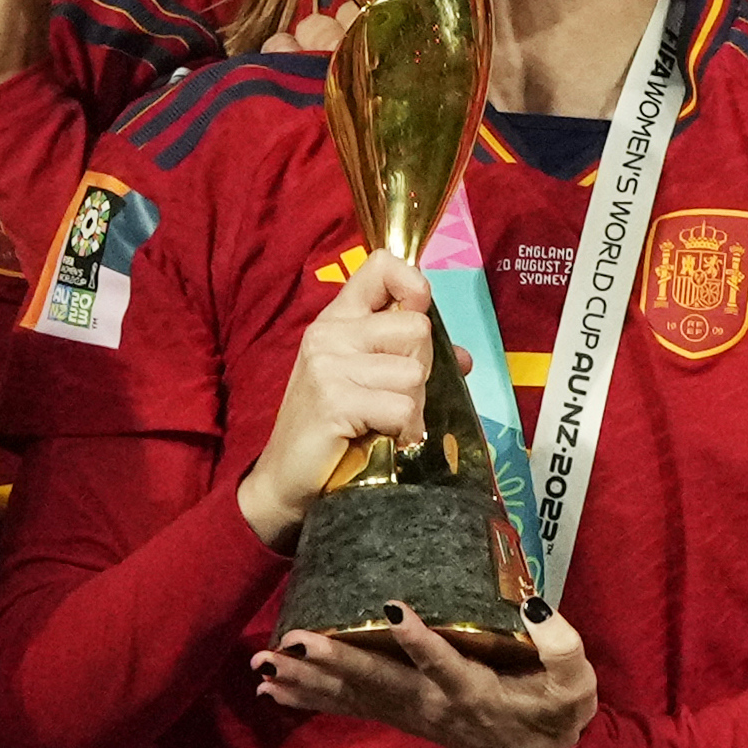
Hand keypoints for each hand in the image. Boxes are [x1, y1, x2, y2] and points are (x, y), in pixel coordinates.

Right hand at [235, 253, 441, 540]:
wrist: (284, 481)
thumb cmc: (332, 431)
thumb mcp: (368, 383)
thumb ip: (408, 359)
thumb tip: (463, 358)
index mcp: (337, 320)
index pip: (381, 266)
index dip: (412, 284)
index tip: (415, 315)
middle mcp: (330, 333)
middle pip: (416, 328)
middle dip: (420, 371)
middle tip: (393, 400)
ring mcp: (328, 364)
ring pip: (413, 373)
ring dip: (412, 409)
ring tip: (384, 424)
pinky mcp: (334, 399)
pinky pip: (402, 407)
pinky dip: (403, 430)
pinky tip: (381, 440)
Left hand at [258, 601, 602, 747]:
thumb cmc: (557, 709)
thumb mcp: (575, 681)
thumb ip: (560, 645)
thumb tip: (533, 603)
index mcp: (477, 693)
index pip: (447, 665)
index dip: (421, 641)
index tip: (393, 608)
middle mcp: (435, 706)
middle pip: (383, 684)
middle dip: (338, 662)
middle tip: (297, 642)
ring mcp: (413, 713)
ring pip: (356, 698)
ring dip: (309, 682)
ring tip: (266, 666)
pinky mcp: (401, 714)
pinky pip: (350, 707)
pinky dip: (311, 698)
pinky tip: (274, 688)